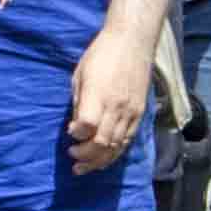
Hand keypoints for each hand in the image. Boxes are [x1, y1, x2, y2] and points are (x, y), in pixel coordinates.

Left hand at [65, 30, 151, 172]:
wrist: (133, 42)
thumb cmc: (101, 55)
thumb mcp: (81, 75)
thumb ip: (79, 104)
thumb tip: (77, 129)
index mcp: (99, 94)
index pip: (88, 125)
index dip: (77, 135)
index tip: (71, 134)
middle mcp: (117, 106)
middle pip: (102, 142)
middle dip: (85, 156)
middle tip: (73, 158)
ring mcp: (131, 112)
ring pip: (116, 146)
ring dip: (99, 161)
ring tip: (84, 168)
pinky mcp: (140, 113)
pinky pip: (127, 139)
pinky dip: (115, 152)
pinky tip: (104, 158)